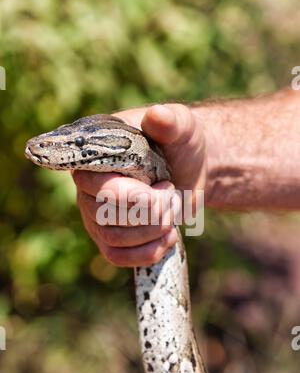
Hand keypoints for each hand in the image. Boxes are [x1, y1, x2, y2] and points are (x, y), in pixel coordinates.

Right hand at [72, 103, 205, 266]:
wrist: (191, 170)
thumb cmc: (181, 144)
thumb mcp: (182, 127)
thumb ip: (170, 121)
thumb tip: (157, 116)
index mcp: (96, 156)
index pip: (91, 181)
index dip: (130, 191)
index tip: (165, 182)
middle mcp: (89, 187)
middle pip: (102, 214)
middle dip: (147, 212)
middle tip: (172, 196)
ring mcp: (97, 216)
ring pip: (112, 238)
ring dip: (151, 232)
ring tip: (172, 214)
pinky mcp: (111, 239)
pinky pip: (118, 257)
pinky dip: (147, 252)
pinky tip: (168, 237)